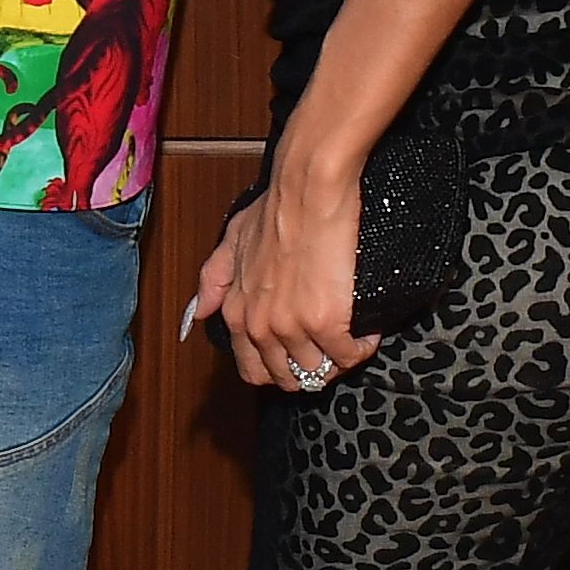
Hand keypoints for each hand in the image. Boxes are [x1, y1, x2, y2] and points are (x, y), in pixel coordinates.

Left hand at [188, 152, 378, 392]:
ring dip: (338, 359)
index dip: (279, 369)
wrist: (307, 191)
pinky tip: (367, 330)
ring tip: (350, 336)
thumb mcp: (232, 240)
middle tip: (330, 349)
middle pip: (288, 379)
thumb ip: (214, 279)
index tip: (299, 354)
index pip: (252, 370)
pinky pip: (349, 355)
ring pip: (319, 372)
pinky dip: (362, 346)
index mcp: (237, 312)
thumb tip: (201, 312)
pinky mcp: (326, 322)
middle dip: (311, 371)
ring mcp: (293, 328)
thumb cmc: (276, 208)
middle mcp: (260, 327)